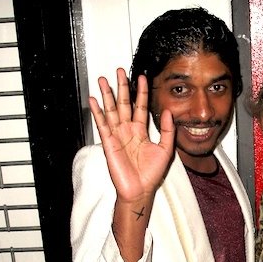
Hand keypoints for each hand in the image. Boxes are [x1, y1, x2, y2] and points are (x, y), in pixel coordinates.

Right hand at [89, 69, 175, 201]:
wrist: (140, 190)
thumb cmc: (151, 174)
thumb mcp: (166, 150)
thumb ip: (168, 130)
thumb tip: (168, 111)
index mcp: (141, 131)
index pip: (140, 106)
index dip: (141, 91)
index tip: (142, 77)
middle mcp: (128, 131)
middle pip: (124, 104)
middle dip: (121, 87)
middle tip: (119, 71)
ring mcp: (117, 135)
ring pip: (111, 110)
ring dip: (107, 95)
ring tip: (102, 80)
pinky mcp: (108, 143)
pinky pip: (102, 124)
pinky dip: (98, 112)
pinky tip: (94, 100)